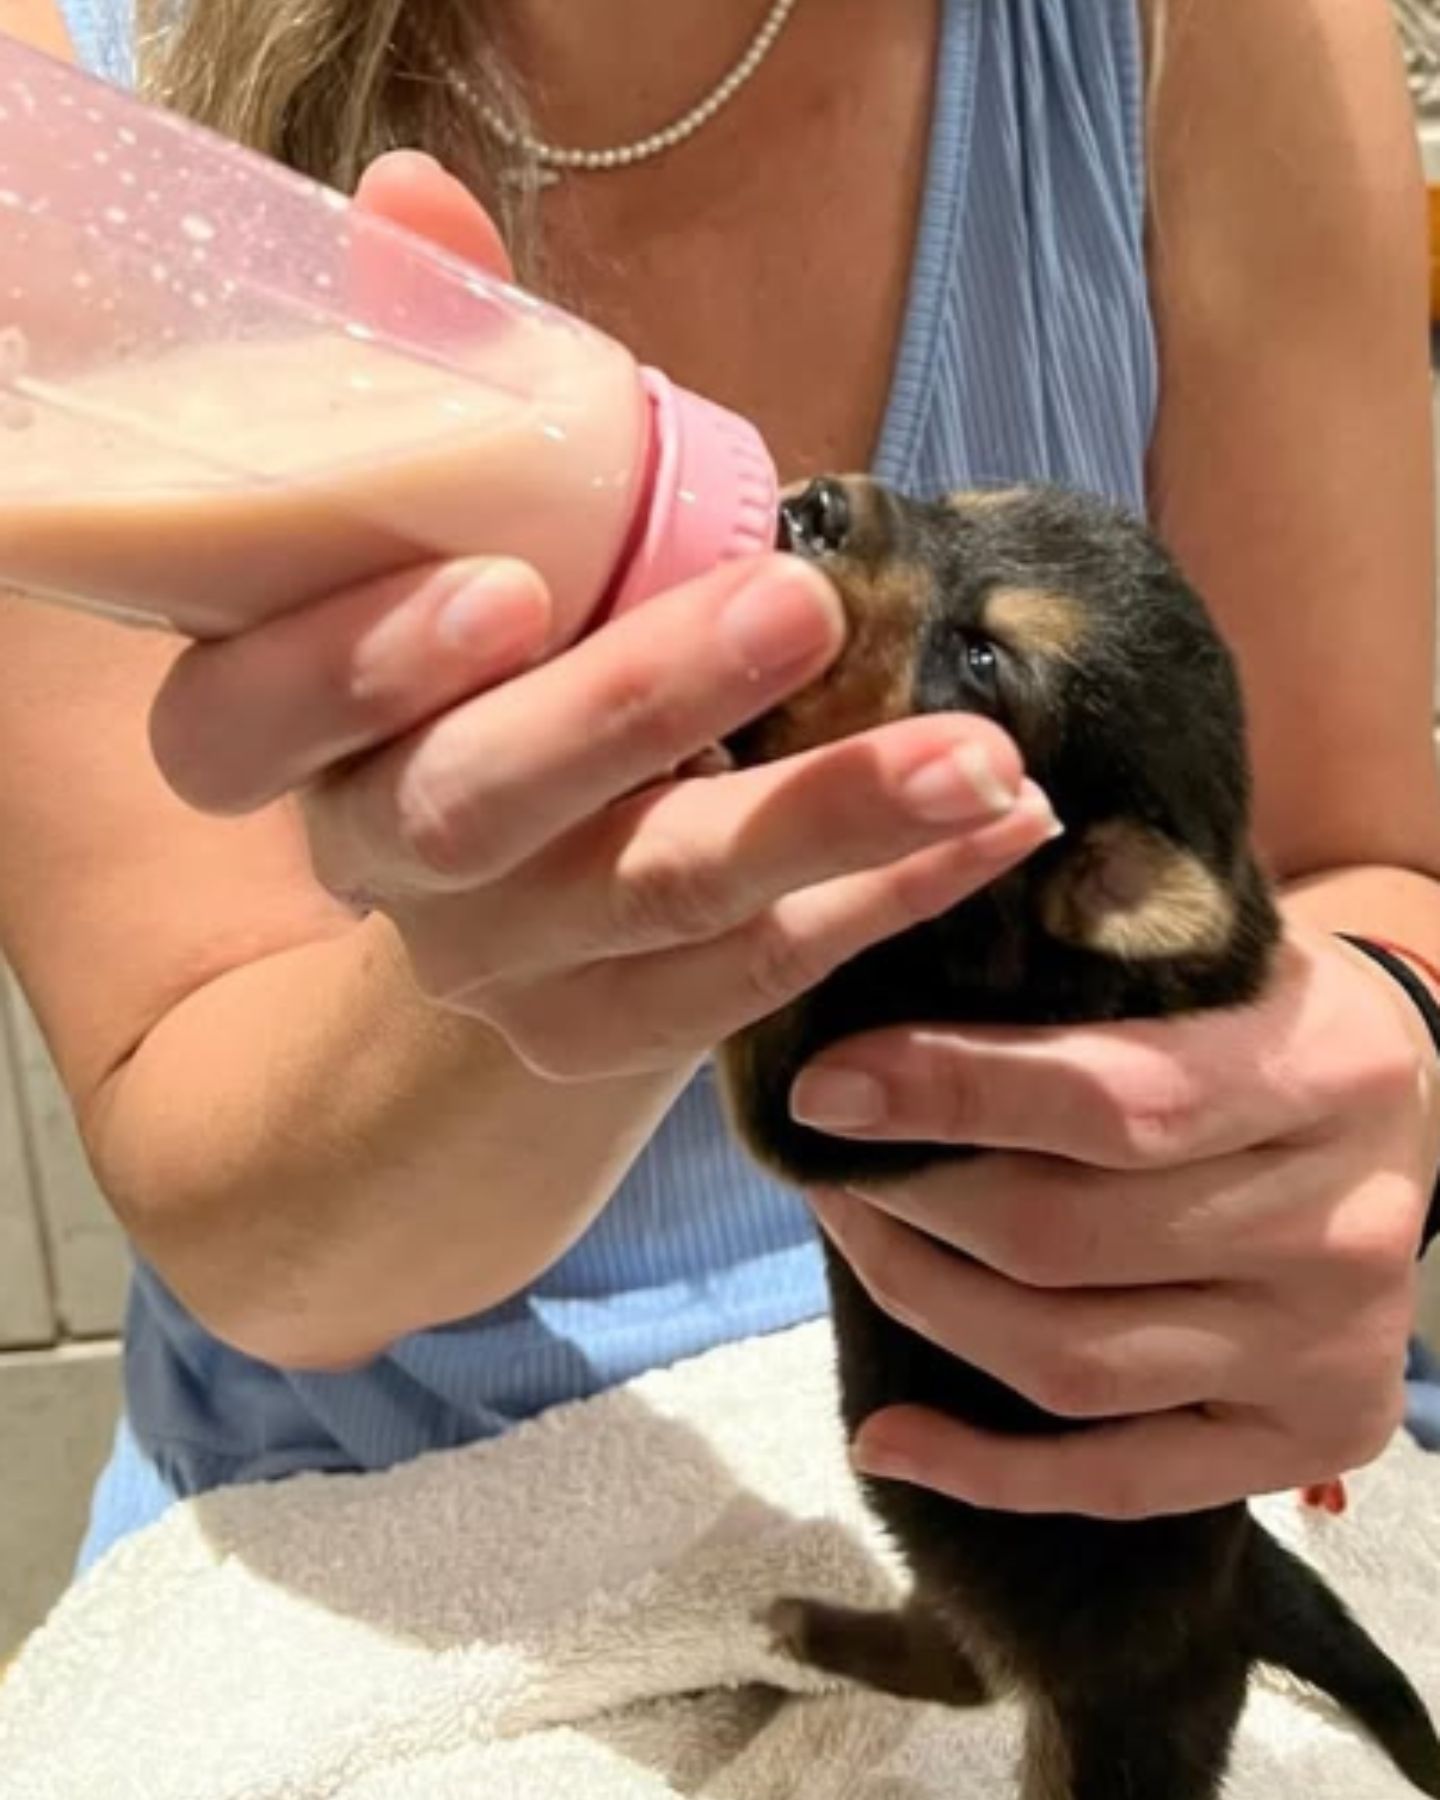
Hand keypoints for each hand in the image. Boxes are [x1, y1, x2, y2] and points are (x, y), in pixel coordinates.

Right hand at [145, 153, 1062, 1077]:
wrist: (513, 879)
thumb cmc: (495, 649)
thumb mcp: (457, 521)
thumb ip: (435, 375)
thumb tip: (411, 196)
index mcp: (287, 733)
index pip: (243, 725)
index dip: (352, 666)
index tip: (504, 588)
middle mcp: (379, 858)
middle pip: (480, 805)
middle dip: (641, 704)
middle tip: (803, 610)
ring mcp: (494, 966)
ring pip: (653, 902)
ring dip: (829, 818)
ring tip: (986, 759)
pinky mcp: (605, 1036)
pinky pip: (752, 976)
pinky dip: (887, 896)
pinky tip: (998, 828)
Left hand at [790, 926, 1437, 1517]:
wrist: (1394, 1123)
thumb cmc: (1264, 1014)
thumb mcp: (1214, 945)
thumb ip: (1095, 939)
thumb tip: (902, 939)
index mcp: (1330, 1073)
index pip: (1116, 1101)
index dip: (951, 1095)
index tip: (824, 1086)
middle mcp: (1346, 1229)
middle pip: (1068, 1243)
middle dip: (911, 1201)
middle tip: (825, 1153)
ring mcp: (1328, 1353)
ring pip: (1070, 1363)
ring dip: (922, 1301)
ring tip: (849, 1232)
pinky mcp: (1304, 1443)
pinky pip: (1120, 1482)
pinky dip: (988, 1472)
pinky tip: (885, 1438)